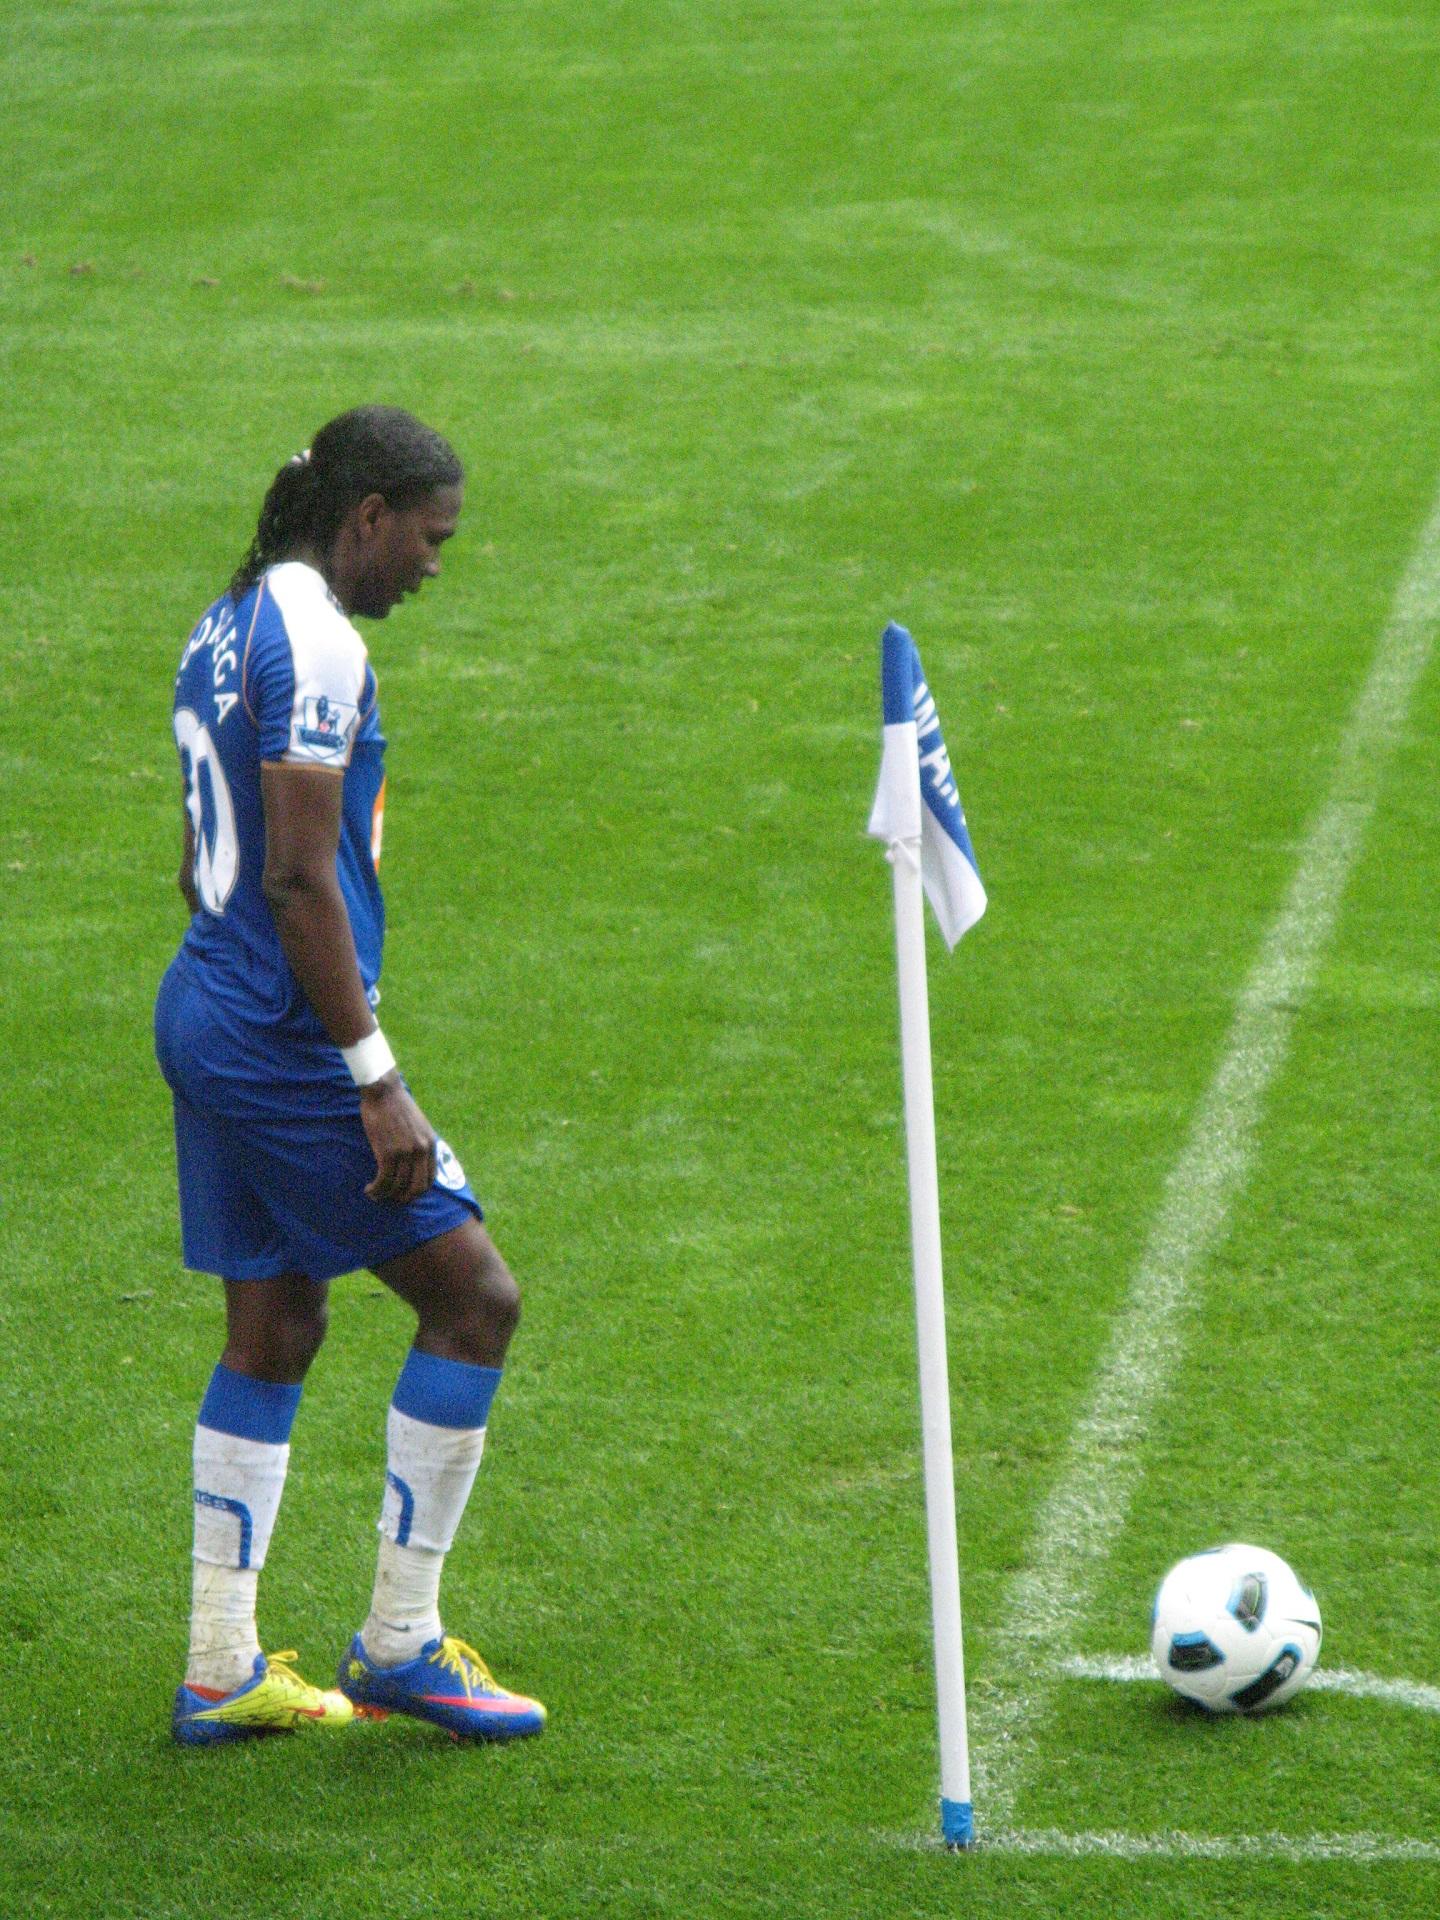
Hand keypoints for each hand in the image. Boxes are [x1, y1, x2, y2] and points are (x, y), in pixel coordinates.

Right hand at [359, 1073, 437, 1203]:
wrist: (384, 1091)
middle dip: (403, 1199)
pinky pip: (383, 1181)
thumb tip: (416, 1163)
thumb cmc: (398, 1107)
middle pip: (416, 1188)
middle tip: (391, 1199)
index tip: (404, 1193)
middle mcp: (421, 1150)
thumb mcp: (419, 1125)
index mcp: (431, 1144)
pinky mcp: (387, 1152)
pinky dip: (376, 1189)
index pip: (429, 1180)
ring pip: (397, 1187)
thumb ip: (420, 1144)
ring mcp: (405, 1152)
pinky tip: (369, 1189)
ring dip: (384, 1195)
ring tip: (374, 1194)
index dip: (417, 1192)